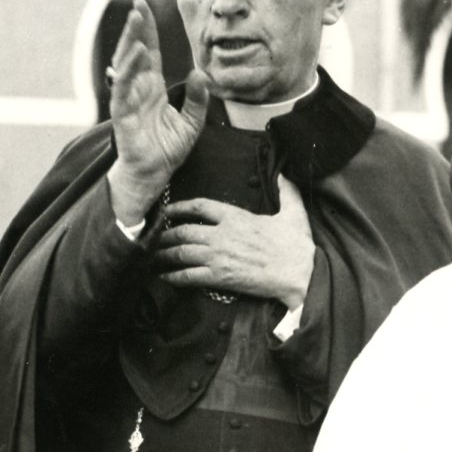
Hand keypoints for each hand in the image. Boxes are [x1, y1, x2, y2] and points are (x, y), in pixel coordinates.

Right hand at [106, 0, 209, 223]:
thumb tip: (201, 73)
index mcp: (152, 87)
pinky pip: (124, 88)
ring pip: (126, 64)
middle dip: (135, 28)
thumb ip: (198, 99)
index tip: (146, 7)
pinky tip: (138, 53)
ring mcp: (128, 99)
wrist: (154, 174)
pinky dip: (129, 70)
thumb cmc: (167, 148)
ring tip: (136, 20)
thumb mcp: (192, 122)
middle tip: (139, 4)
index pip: (149, 53)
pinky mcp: (123, 114)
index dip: (147, 30)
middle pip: (134, 52)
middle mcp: (138, 89)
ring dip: (130, 41)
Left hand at [156, 175, 315, 308]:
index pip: (200, 206)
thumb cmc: (296, 245)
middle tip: (154, 237)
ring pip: (181, 253)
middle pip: (183, 231)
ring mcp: (218, 257)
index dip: (180, 207)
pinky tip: (164, 277)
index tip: (168, 210)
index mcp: (236, 217)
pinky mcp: (220, 277)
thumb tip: (284, 174)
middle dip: (165, 234)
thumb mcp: (294, 212)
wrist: (299, 274)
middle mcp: (222, 235)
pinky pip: (188, 276)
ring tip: (152, 256)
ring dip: (163, 254)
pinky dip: (173, 277)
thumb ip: (286, 191)